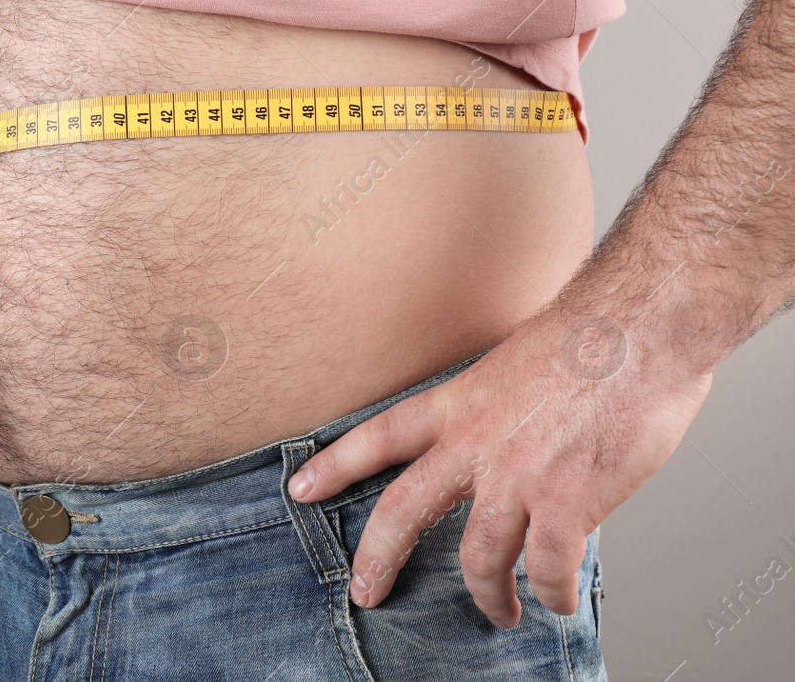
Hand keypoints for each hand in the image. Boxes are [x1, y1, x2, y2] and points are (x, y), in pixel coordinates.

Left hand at [285, 310, 712, 626]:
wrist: (639, 327)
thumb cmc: (591, 340)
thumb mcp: (513, 369)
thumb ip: (497, 417)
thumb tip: (505, 454)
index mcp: (459, 405)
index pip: (378, 437)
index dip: (334, 466)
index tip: (300, 489)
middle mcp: (476, 444)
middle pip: (403, 510)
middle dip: (377, 558)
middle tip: (365, 591)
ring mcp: (519, 475)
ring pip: (481, 557)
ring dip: (488, 596)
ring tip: (499, 612)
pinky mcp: (569, 500)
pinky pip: (548, 568)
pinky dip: (552, 593)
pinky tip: (557, 600)